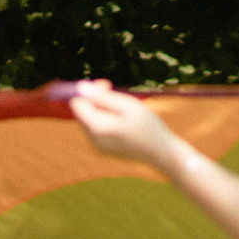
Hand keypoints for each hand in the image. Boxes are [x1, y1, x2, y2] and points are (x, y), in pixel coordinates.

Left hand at [67, 80, 186, 171]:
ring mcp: (98, 146)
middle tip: (116, 91)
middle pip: (82, 112)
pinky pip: (97, 129)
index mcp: (97, 128)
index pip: (77, 104)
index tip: (108, 85)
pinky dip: (106, 120)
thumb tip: (81, 86)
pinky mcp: (103, 149)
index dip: (89, 91)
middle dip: (95, 99)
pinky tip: (123, 120)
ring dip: (102, 109)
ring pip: (89, 120)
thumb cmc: (148, 127)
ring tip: (124, 108)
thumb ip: (103, 97)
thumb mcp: (127, 105)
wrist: (161, 153)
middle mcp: (93, 140)